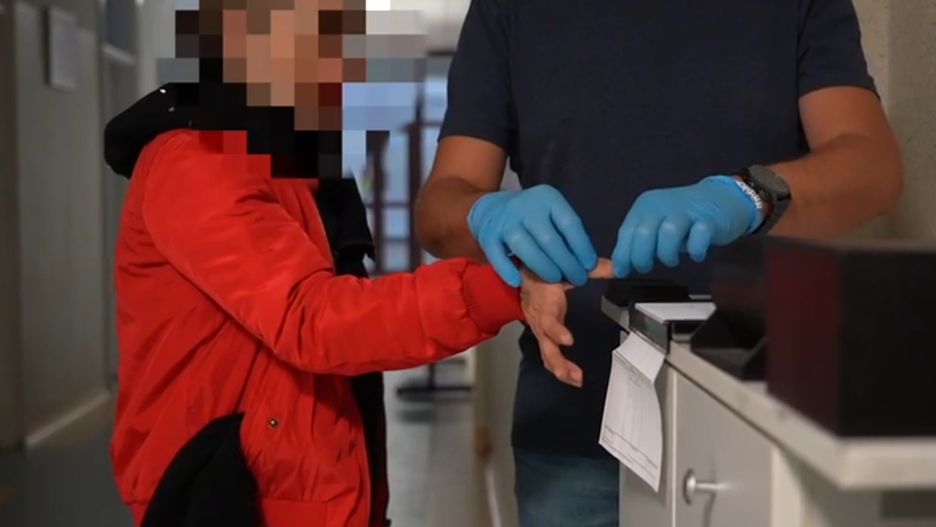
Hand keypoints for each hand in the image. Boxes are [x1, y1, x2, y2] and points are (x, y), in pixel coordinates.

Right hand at [469, 185, 596, 286]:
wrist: (492, 209)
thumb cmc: (533, 220)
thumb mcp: (556, 222)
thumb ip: (579, 244)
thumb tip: (614, 268)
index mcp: (548, 199)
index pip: (570, 224)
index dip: (581, 247)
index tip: (589, 266)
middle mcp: (526, 206)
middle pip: (549, 239)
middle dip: (566, 263)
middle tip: (577, 278)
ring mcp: (505, 220)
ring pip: (525, 248)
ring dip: (543, 267)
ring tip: (555, 279)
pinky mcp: (488, 235)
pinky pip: (499, 257)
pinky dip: (509, 271)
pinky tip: (519, 281)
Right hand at [520, 258, 613, 387]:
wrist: (523, 276)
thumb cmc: (544, 272)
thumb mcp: (565, 267)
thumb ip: (593, 268)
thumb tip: (617, 267)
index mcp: (545, 302)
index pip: (547, 319)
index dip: (556, 330)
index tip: (568, 341)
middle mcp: (540, 320)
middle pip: (546, 344)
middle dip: (559, 361)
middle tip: (575, 374)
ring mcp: (540, 330)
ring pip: (546, 353)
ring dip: (560, 368)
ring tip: (576, 380)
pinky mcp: (542, 336)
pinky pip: (548, 355)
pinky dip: (558, 368)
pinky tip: (571, 377)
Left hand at [612, 176, 759, 276]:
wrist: (722, 197)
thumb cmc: (685, 217)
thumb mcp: (656, 225)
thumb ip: (637, 242)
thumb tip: (619, 266)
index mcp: (646, 206)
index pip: (627, 232)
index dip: (623, 255)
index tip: (623, 271)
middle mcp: (663, 205)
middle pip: (644, 233)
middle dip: (642, 257)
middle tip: (648, 267)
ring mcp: (687, 211)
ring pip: (669, 233)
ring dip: (667, 254)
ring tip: (672, 259)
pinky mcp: (710, 219)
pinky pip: (699, 235)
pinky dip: (696, 250)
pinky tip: (696, 254)